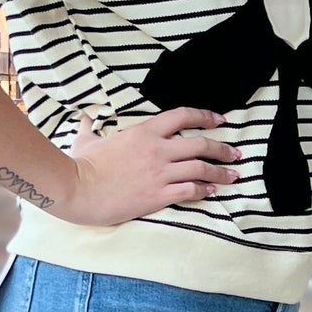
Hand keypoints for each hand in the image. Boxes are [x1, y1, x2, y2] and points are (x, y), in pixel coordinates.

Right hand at [59, 108, 241, 226]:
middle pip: (200, 144)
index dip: (205, 116)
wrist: (77, 189)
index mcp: (144, 132)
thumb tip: (85, 118)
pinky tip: (211, 191)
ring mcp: (159, 173)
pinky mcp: (157, 195)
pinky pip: (190, 191)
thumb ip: (90, 127)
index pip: (183, 116)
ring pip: (200, 168)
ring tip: (233, 175)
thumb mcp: (86, 140)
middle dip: (222, 148)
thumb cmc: (81, 164)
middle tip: (234, 153)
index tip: (220, 120)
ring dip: (220, 172)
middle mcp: (157, 150)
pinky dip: (204, 190)